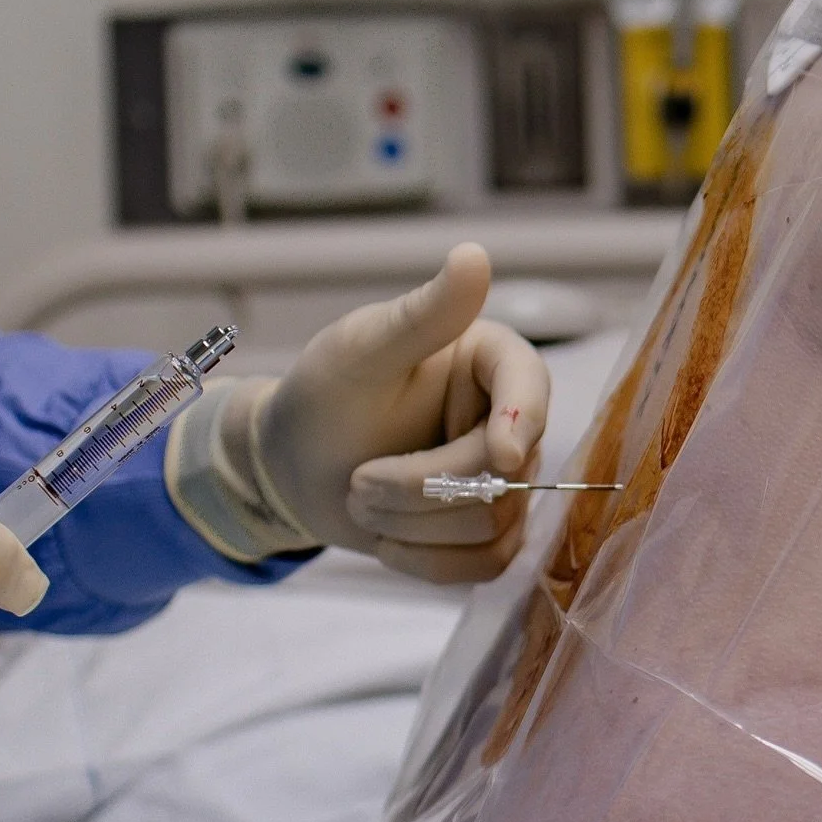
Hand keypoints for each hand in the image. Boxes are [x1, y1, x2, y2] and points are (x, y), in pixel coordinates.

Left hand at [258, 244, 549, 582]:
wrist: (290, 465)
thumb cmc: (322, 396)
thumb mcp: (361, 353)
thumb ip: (422, 315)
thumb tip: (474, 255)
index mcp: (486, 358)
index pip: (531, 383)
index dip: (525, 421)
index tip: (501, 456)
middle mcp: (506, 416)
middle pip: (506, 473)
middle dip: (424, 488)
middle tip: (358, 483)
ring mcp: (501, 478)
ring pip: (496, 524)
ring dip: (415, 526)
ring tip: (360, 498)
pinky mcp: (486, 529)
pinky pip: (486, 566)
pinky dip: (427, 562)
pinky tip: (385, 540)